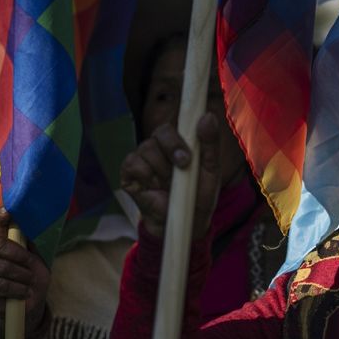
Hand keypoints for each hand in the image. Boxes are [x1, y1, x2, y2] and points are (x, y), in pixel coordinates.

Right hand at [0, 208, 49, 333]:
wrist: (31, 304)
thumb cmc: (34, 278)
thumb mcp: (38, 261)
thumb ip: (30, 245)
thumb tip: (30, 226)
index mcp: (6, 245)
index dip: (1, 218)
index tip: (7, 212)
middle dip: (20, 256)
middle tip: (31, 267)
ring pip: (0, 268)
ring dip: (22, 276)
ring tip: (30, 283)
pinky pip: (0, 286)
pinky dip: (18, 290)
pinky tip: (24, 293)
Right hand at [120, 113, 221, 240]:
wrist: (185, 223)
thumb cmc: (198, 194)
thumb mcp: (211, 170)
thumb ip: (210, 144)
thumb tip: (208, 116)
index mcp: (178, 142)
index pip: (177, 124)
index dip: (182, 133)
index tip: (189, 151)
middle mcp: (159, 146)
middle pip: (161, 132)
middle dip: (174, 148)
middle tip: (183, 165)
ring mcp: (142, 158)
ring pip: (148, 148)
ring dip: (163, 169)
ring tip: (170, 185)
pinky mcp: (128, 172)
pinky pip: (133, 163)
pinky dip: (147, 175)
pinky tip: (155, 187)